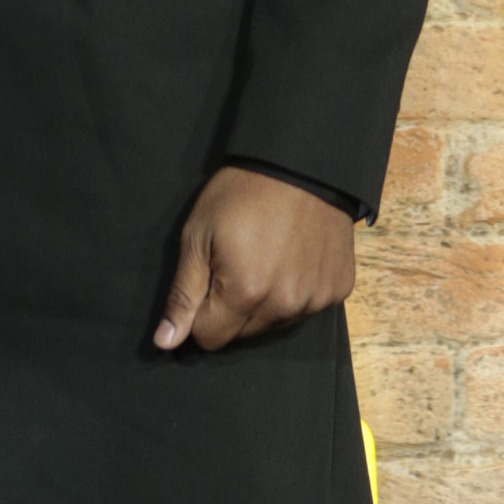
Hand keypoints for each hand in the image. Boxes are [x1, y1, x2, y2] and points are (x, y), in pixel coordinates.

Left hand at [154, 165, 355, 353]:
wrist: (301, 160)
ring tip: (269, 257)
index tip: (209, 278)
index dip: (201, 311)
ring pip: (276, 324)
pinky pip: (308, 308)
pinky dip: (298, 290)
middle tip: (239, 262)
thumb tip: (165, 343)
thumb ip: (183, 293)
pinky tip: (295, 257)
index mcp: (246, 293)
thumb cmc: (242, 192)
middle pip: (243, 335)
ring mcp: (316, 299)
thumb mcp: (199, 234)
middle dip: (233, 308)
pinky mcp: (338, 289)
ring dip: (267, 303)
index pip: (209, 338)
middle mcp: (285, 306)